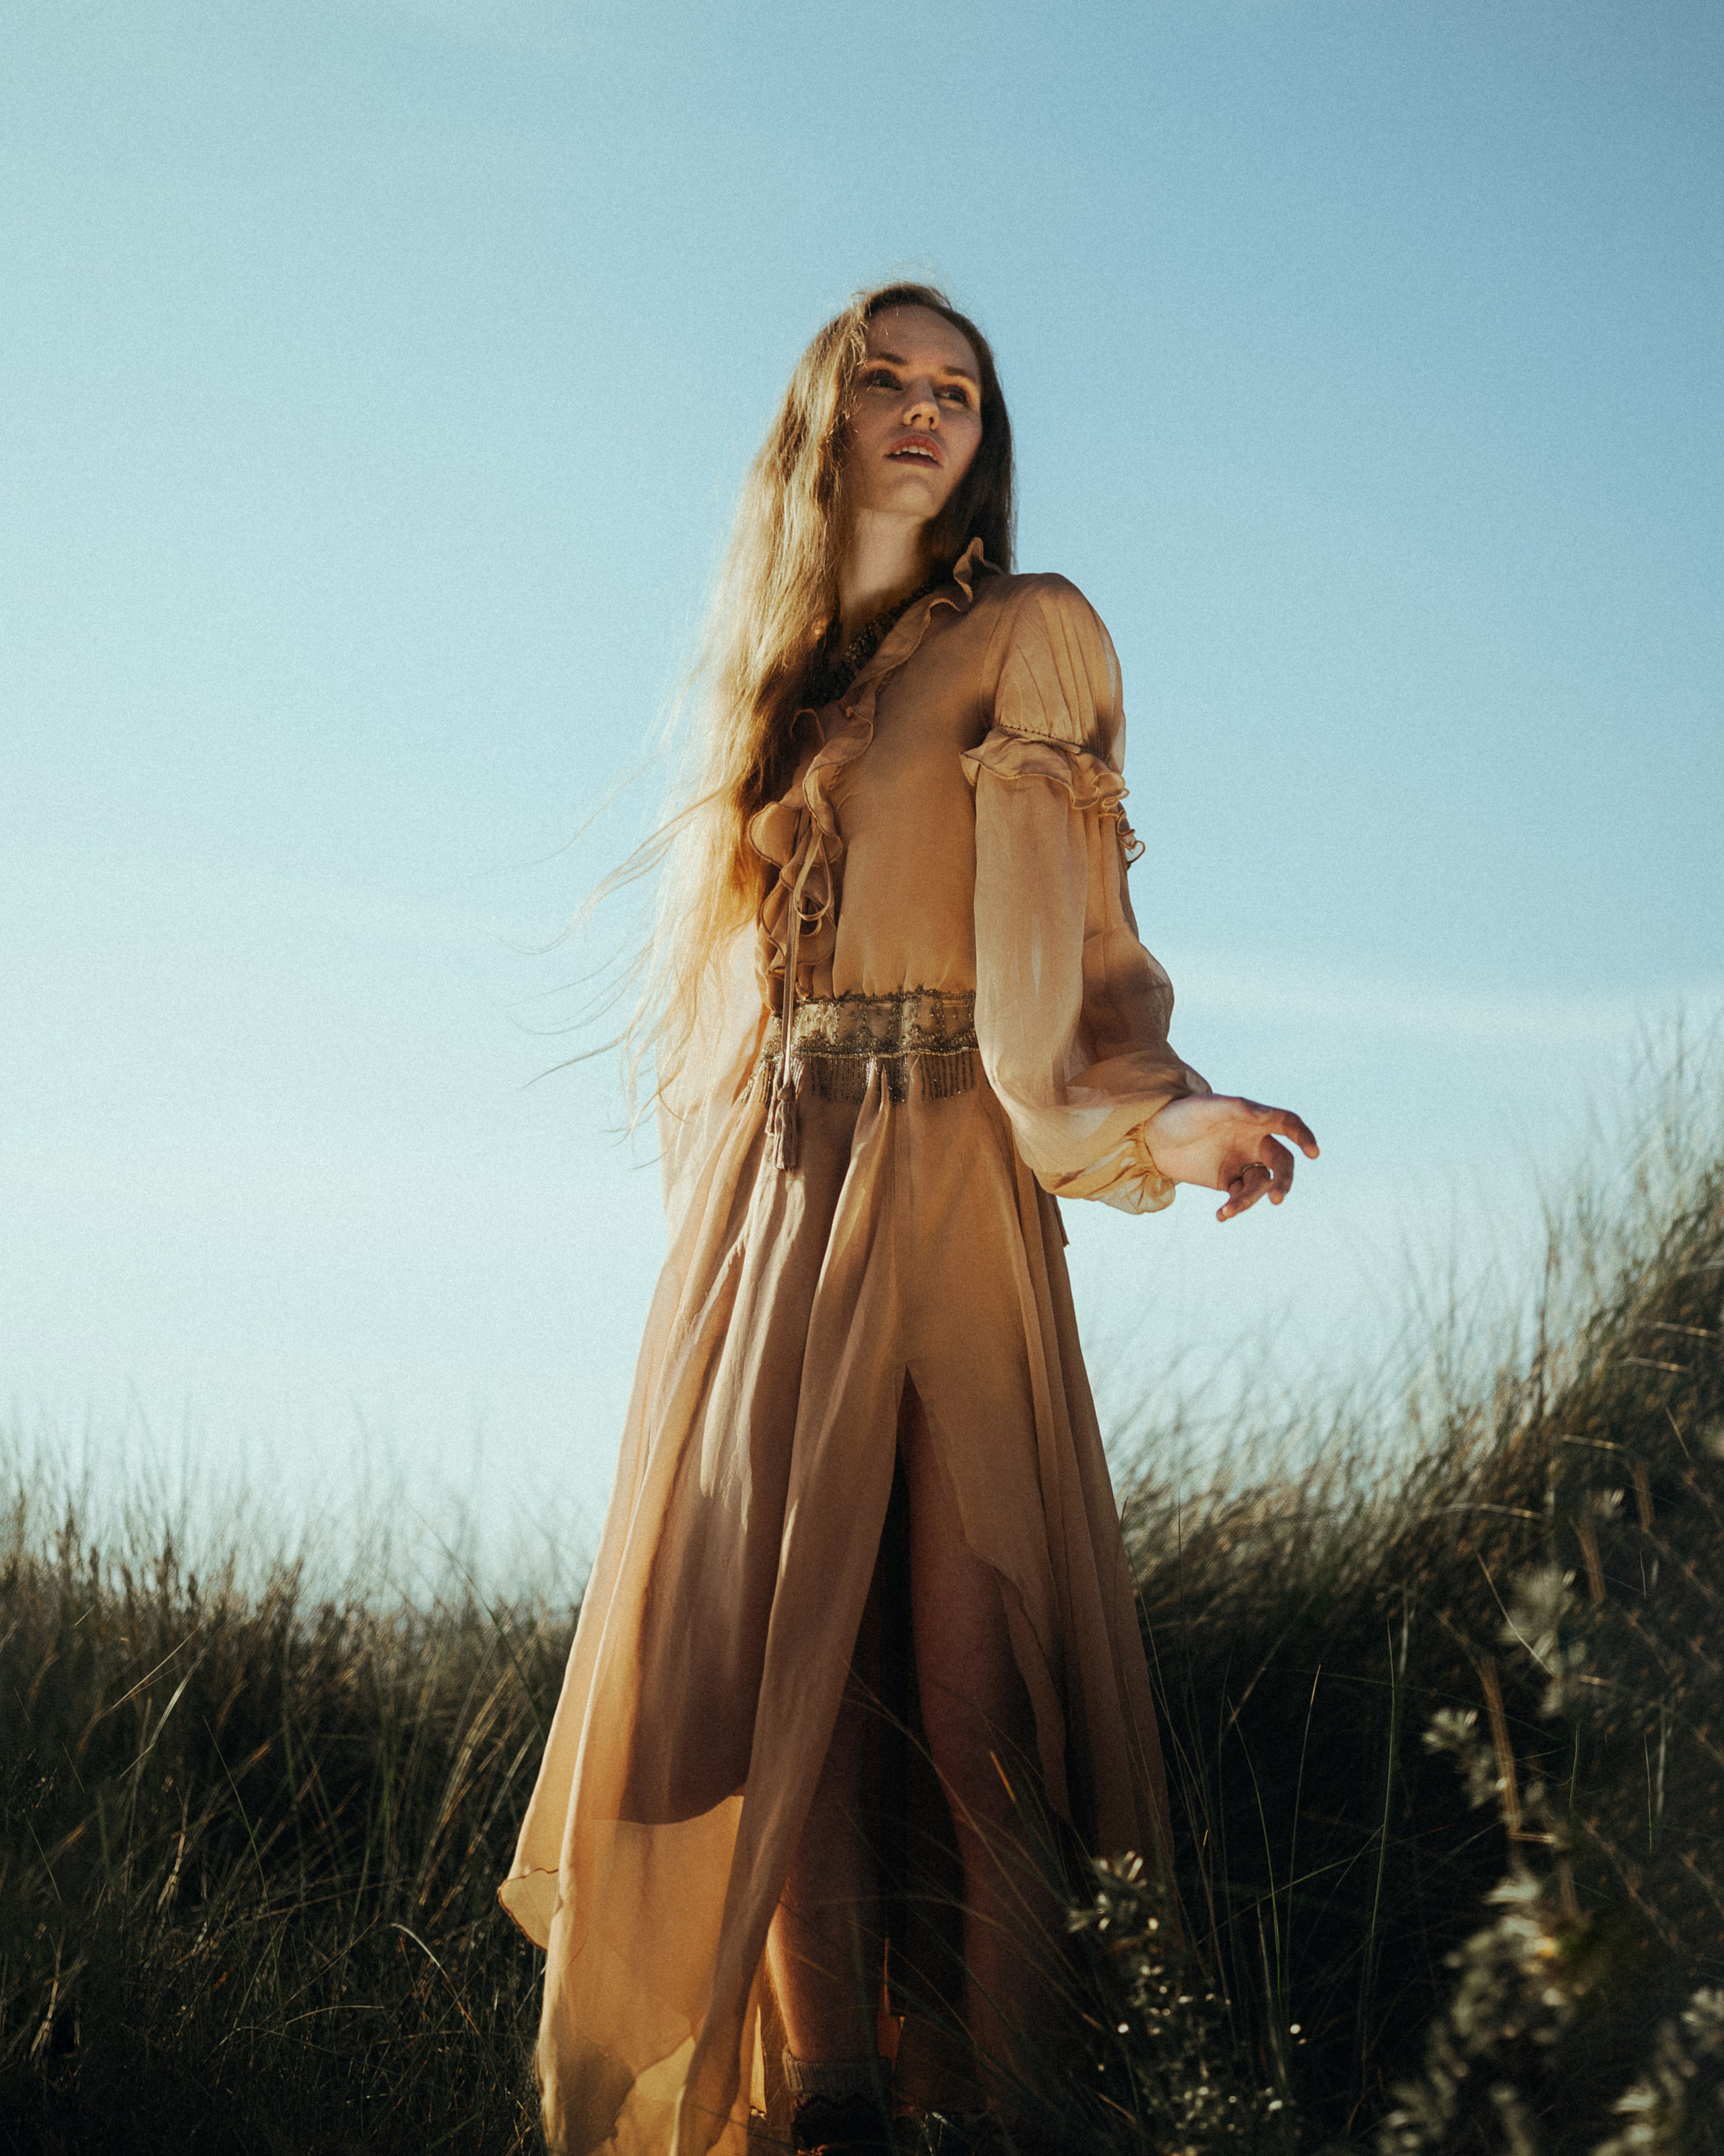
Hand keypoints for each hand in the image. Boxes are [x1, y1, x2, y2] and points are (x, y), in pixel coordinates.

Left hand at [1141, 1093, 1319, 1222]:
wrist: (1153, 1137)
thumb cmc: (1182, 1114)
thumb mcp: (1206, 1107)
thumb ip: (1237, 1109)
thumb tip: (1264, 1115)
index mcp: (1254, 1118)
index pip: (1288, 1123)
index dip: (1304, 1136)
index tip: (1313, 1152)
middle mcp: (1253, 1141)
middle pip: (1282, 1162)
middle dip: (1284, 1181)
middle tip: (1277, 1199)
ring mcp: (1242, 1163)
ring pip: (1261, 1185)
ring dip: (1249, 1200)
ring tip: (1228, 1210)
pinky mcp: (1227, 1182)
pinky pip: (1241, 1197)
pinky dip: (1235, 1208)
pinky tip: (1221, 1215)